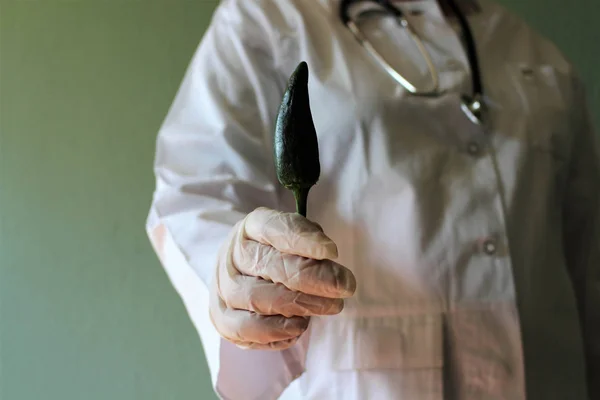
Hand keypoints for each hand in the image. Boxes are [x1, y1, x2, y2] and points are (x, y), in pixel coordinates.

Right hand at [209, 207, 355, 349]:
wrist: (239, 272)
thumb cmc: (276, 252)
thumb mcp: (293, 235)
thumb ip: (308, 240)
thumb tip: (327, 255)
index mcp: (251, 227)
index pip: (275, 229)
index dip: (304, 240)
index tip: (332, 251)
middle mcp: (232, 255)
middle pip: (270, 266)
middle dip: (315, 278)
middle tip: (345, 287)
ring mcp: (223, 287)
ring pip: (257, 299)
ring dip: (299, 305)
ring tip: (330, 306)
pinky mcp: (222, 318)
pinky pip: (245, 330)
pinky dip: (275, 331)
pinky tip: (300, 326)